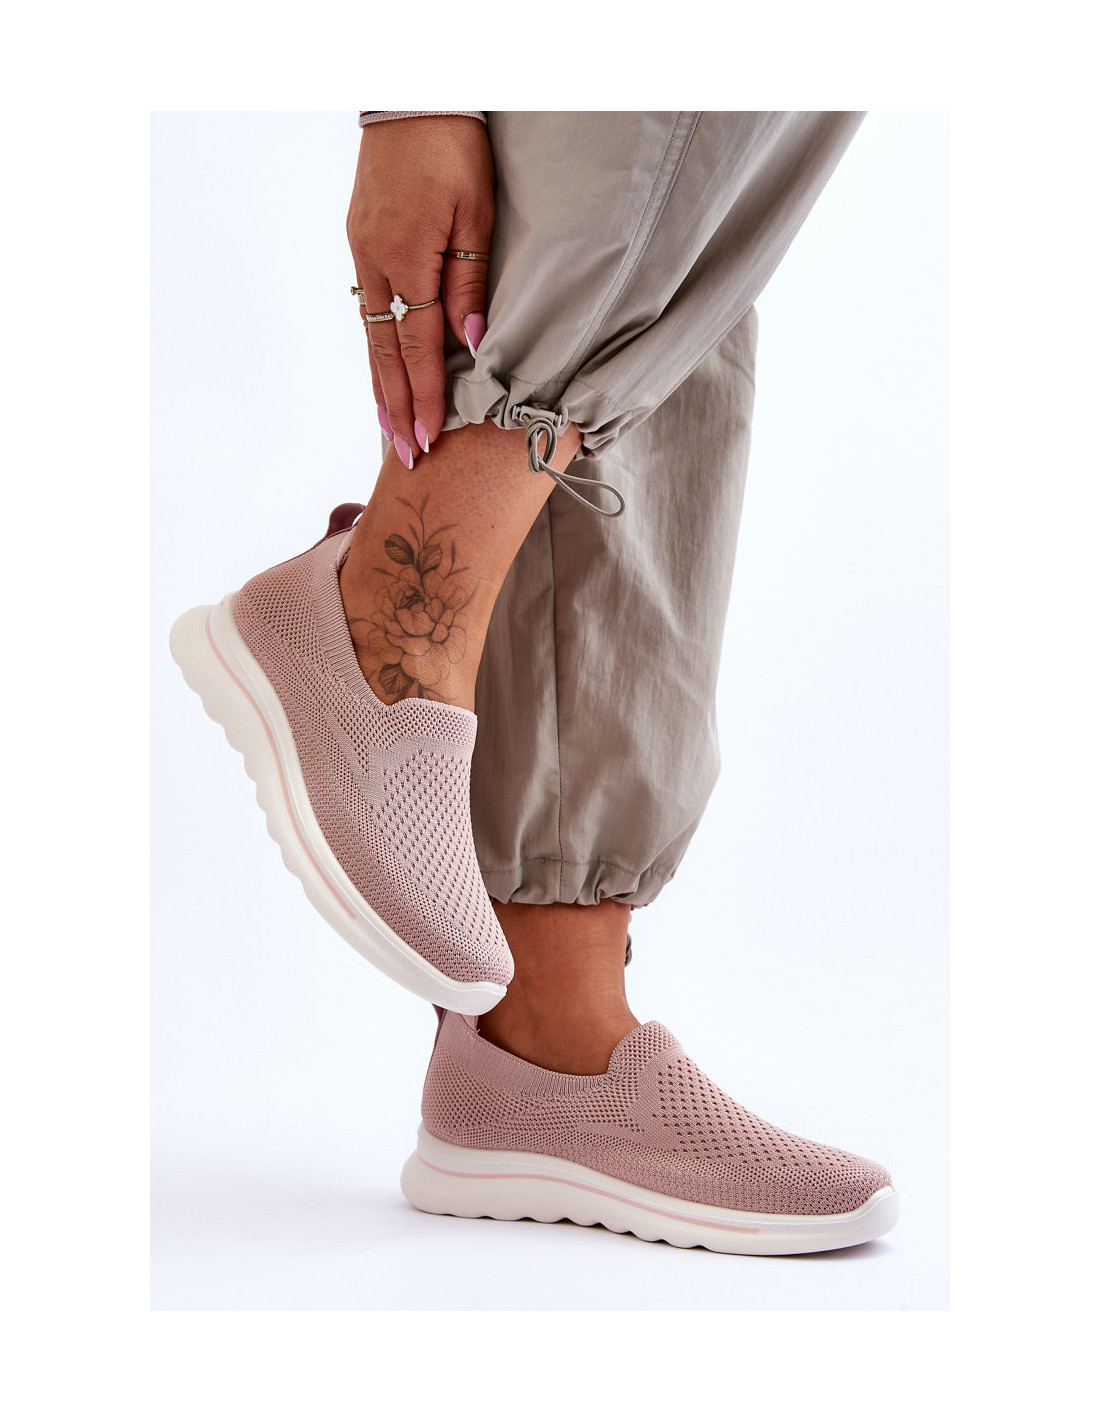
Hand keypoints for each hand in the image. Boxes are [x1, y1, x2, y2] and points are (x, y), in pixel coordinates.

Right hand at [347, 116, 494, 464]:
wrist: (411, 98)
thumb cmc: (453, 150)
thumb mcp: (476, 216)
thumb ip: (470, 285)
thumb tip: (470, 346)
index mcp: (407, 260)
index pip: (416, 347)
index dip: (425, 398)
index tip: (429, 439)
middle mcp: (375, 264)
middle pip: (385, 355)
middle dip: (397, 409)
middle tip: (405, 456)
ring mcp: (362, 256)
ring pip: (371, 338)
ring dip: (382, 388)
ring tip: (391, 431)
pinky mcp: (361, 245)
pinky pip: (369, 314)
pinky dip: (377, 353)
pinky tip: (383, 376)